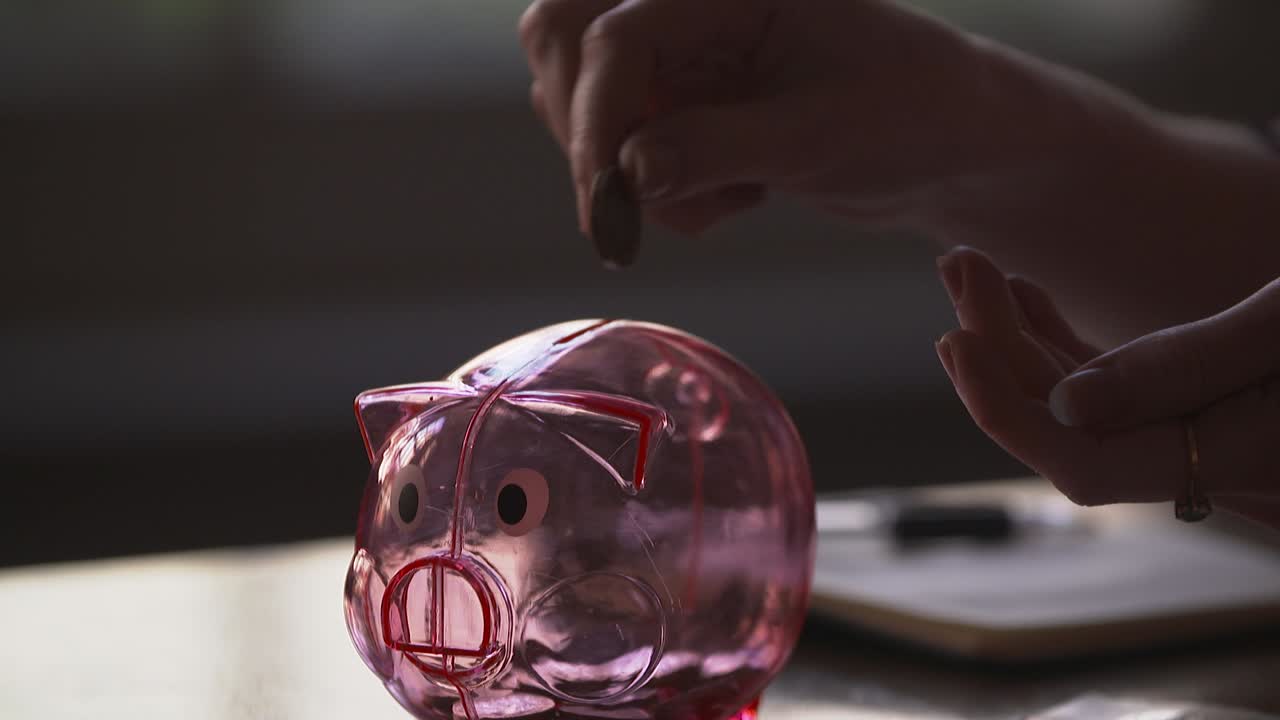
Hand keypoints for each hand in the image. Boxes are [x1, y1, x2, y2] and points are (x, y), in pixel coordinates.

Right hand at [517, 0, 1070, 238]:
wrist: (948, 145)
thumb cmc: (912, 114)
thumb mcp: (821, 135)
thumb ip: (718, 146)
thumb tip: (626, 173)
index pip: (617, 35)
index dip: (598, 117)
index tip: (609, 198)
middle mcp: (694, 11)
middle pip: (565, 38)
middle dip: (586, 126)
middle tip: (631, 202)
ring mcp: (685, 57)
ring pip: (584, 99)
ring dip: (623, 167)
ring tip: (724, 198)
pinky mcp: (685, 105)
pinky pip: (621, 144)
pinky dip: (655, 188)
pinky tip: (734, 197)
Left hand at [935, 247, 1279, 529]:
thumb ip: (1189, 367)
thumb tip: (1067, 405)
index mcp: (1232, 462)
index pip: (1083, 466)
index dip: (1007, 413)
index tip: (957, 342)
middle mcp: (1201, 458)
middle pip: (1063, 422)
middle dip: (998, 346)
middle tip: (959, 263)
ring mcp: (1193, 429)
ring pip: (1076, 394)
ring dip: (1016, 330)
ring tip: (968, 264)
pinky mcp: (1193, 397)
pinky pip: (1106, 379)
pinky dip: (1059, 335)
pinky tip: (1019, 290)